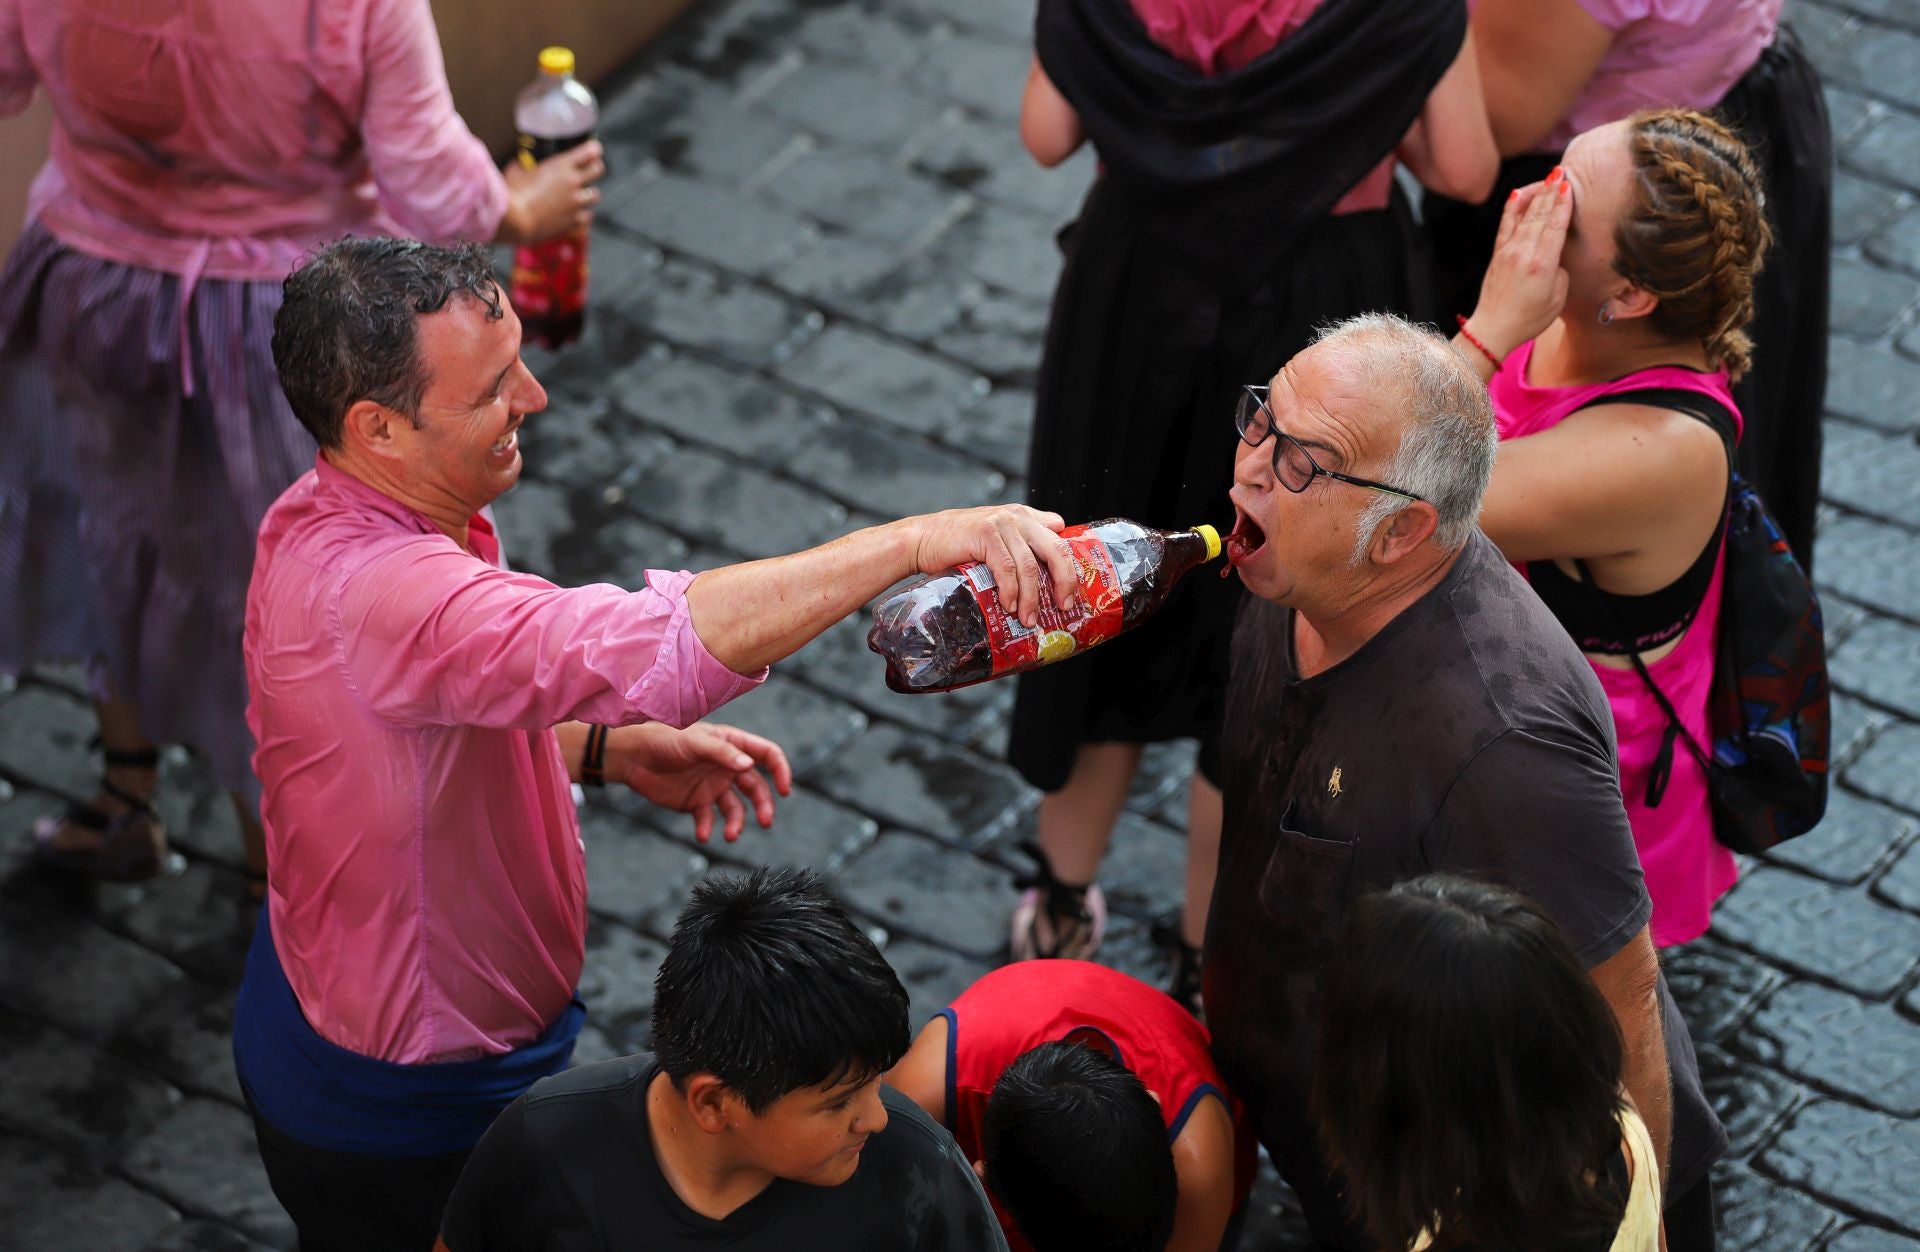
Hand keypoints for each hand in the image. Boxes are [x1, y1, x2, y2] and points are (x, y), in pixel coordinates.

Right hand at [498, 139, 606, 244]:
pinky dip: (582, 214)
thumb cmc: (512, 194)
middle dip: (594, 168)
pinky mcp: (574, 221)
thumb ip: (526, 164)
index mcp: (562, 165)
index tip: (591, 151)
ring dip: (588, 194)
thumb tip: (525, 163)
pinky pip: (587, 216)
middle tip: (587, 171)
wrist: (515, 221)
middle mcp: (573, 182)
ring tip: (576, 195)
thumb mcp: (517, 170)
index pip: (592, 150)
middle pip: (598, 170)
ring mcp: (576, 202)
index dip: (593, 150)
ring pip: (595, 195)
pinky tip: (572, 214)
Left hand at [607, 722, 792, 843]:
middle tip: (765, 822)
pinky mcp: (696, 803)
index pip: (767, 755)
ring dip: (737, 823)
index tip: (785, 789)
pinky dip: (707, 828)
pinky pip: (709, 819)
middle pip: (756, 787)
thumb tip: (751, 766)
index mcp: (732, 745)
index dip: (780, 770)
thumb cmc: (665, 739)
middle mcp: (727, 767)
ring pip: (736, 808)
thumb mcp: (696, 742)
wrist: (633, 757)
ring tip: (731, 836)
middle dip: (763, 805)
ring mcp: (713, 786)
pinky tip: (702, 834)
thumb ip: (723, 754)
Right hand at [904, 504, 1076, 625]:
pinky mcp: (985, 534)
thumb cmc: (960, 545)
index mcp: (1025, 517)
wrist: (923, 539)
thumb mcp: (996, 541)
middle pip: (1056, 550)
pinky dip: (1010, 590)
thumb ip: (1020, 546)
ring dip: (1031, 597)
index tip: (1072, 592)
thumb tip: (1044, 572)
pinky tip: (1008, 605)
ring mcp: (1002, 524)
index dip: (1070, 567)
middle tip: (1063, 606)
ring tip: (1028, 618)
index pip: (1060, 538)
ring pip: (1029, 566)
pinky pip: (1006, 567)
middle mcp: (1018, 517)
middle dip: (1064, 582)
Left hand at [1466, 168, 1573, 358]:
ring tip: (1547, 177)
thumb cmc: (1529, 319)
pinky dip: (1513, 208)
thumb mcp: (1557, 298)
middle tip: (1561, 171)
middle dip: (1551, 191)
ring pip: (1525, 216)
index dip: (1563, 204)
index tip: (1569, 185)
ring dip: (1537, 194)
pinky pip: (1506, 225)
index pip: (1555, 227)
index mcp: (1542, 265)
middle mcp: (1524, 253)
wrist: (1493, 329)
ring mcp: (1508, 252)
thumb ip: (1560, 271)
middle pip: (1540, 215)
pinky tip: (1518, 193)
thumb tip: (1555, 256)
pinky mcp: (1498, 255)